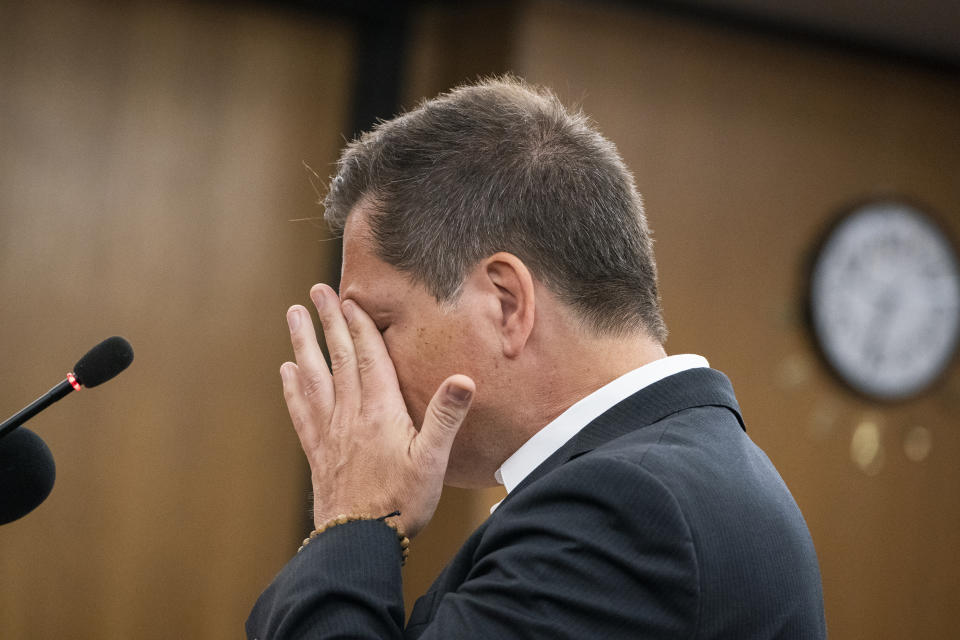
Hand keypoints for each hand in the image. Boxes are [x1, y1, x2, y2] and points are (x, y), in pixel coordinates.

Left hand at [280, 283, 474, 538]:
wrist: (356, 542)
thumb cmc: (401, 502)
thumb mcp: (433, 460)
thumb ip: (445, 417)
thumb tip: (463, 379)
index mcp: (380, 412)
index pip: (368, 358)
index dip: (359, 326)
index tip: (349, 298)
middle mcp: (350, 415)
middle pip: (337, 358)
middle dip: (328, 322)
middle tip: (315, 292)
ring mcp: (330, 432)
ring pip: (313, 377)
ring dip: (303, 344)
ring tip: (293, 316)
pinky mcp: (318, 452)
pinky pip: (302, 410)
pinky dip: (293, 387)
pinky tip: (287, 372)